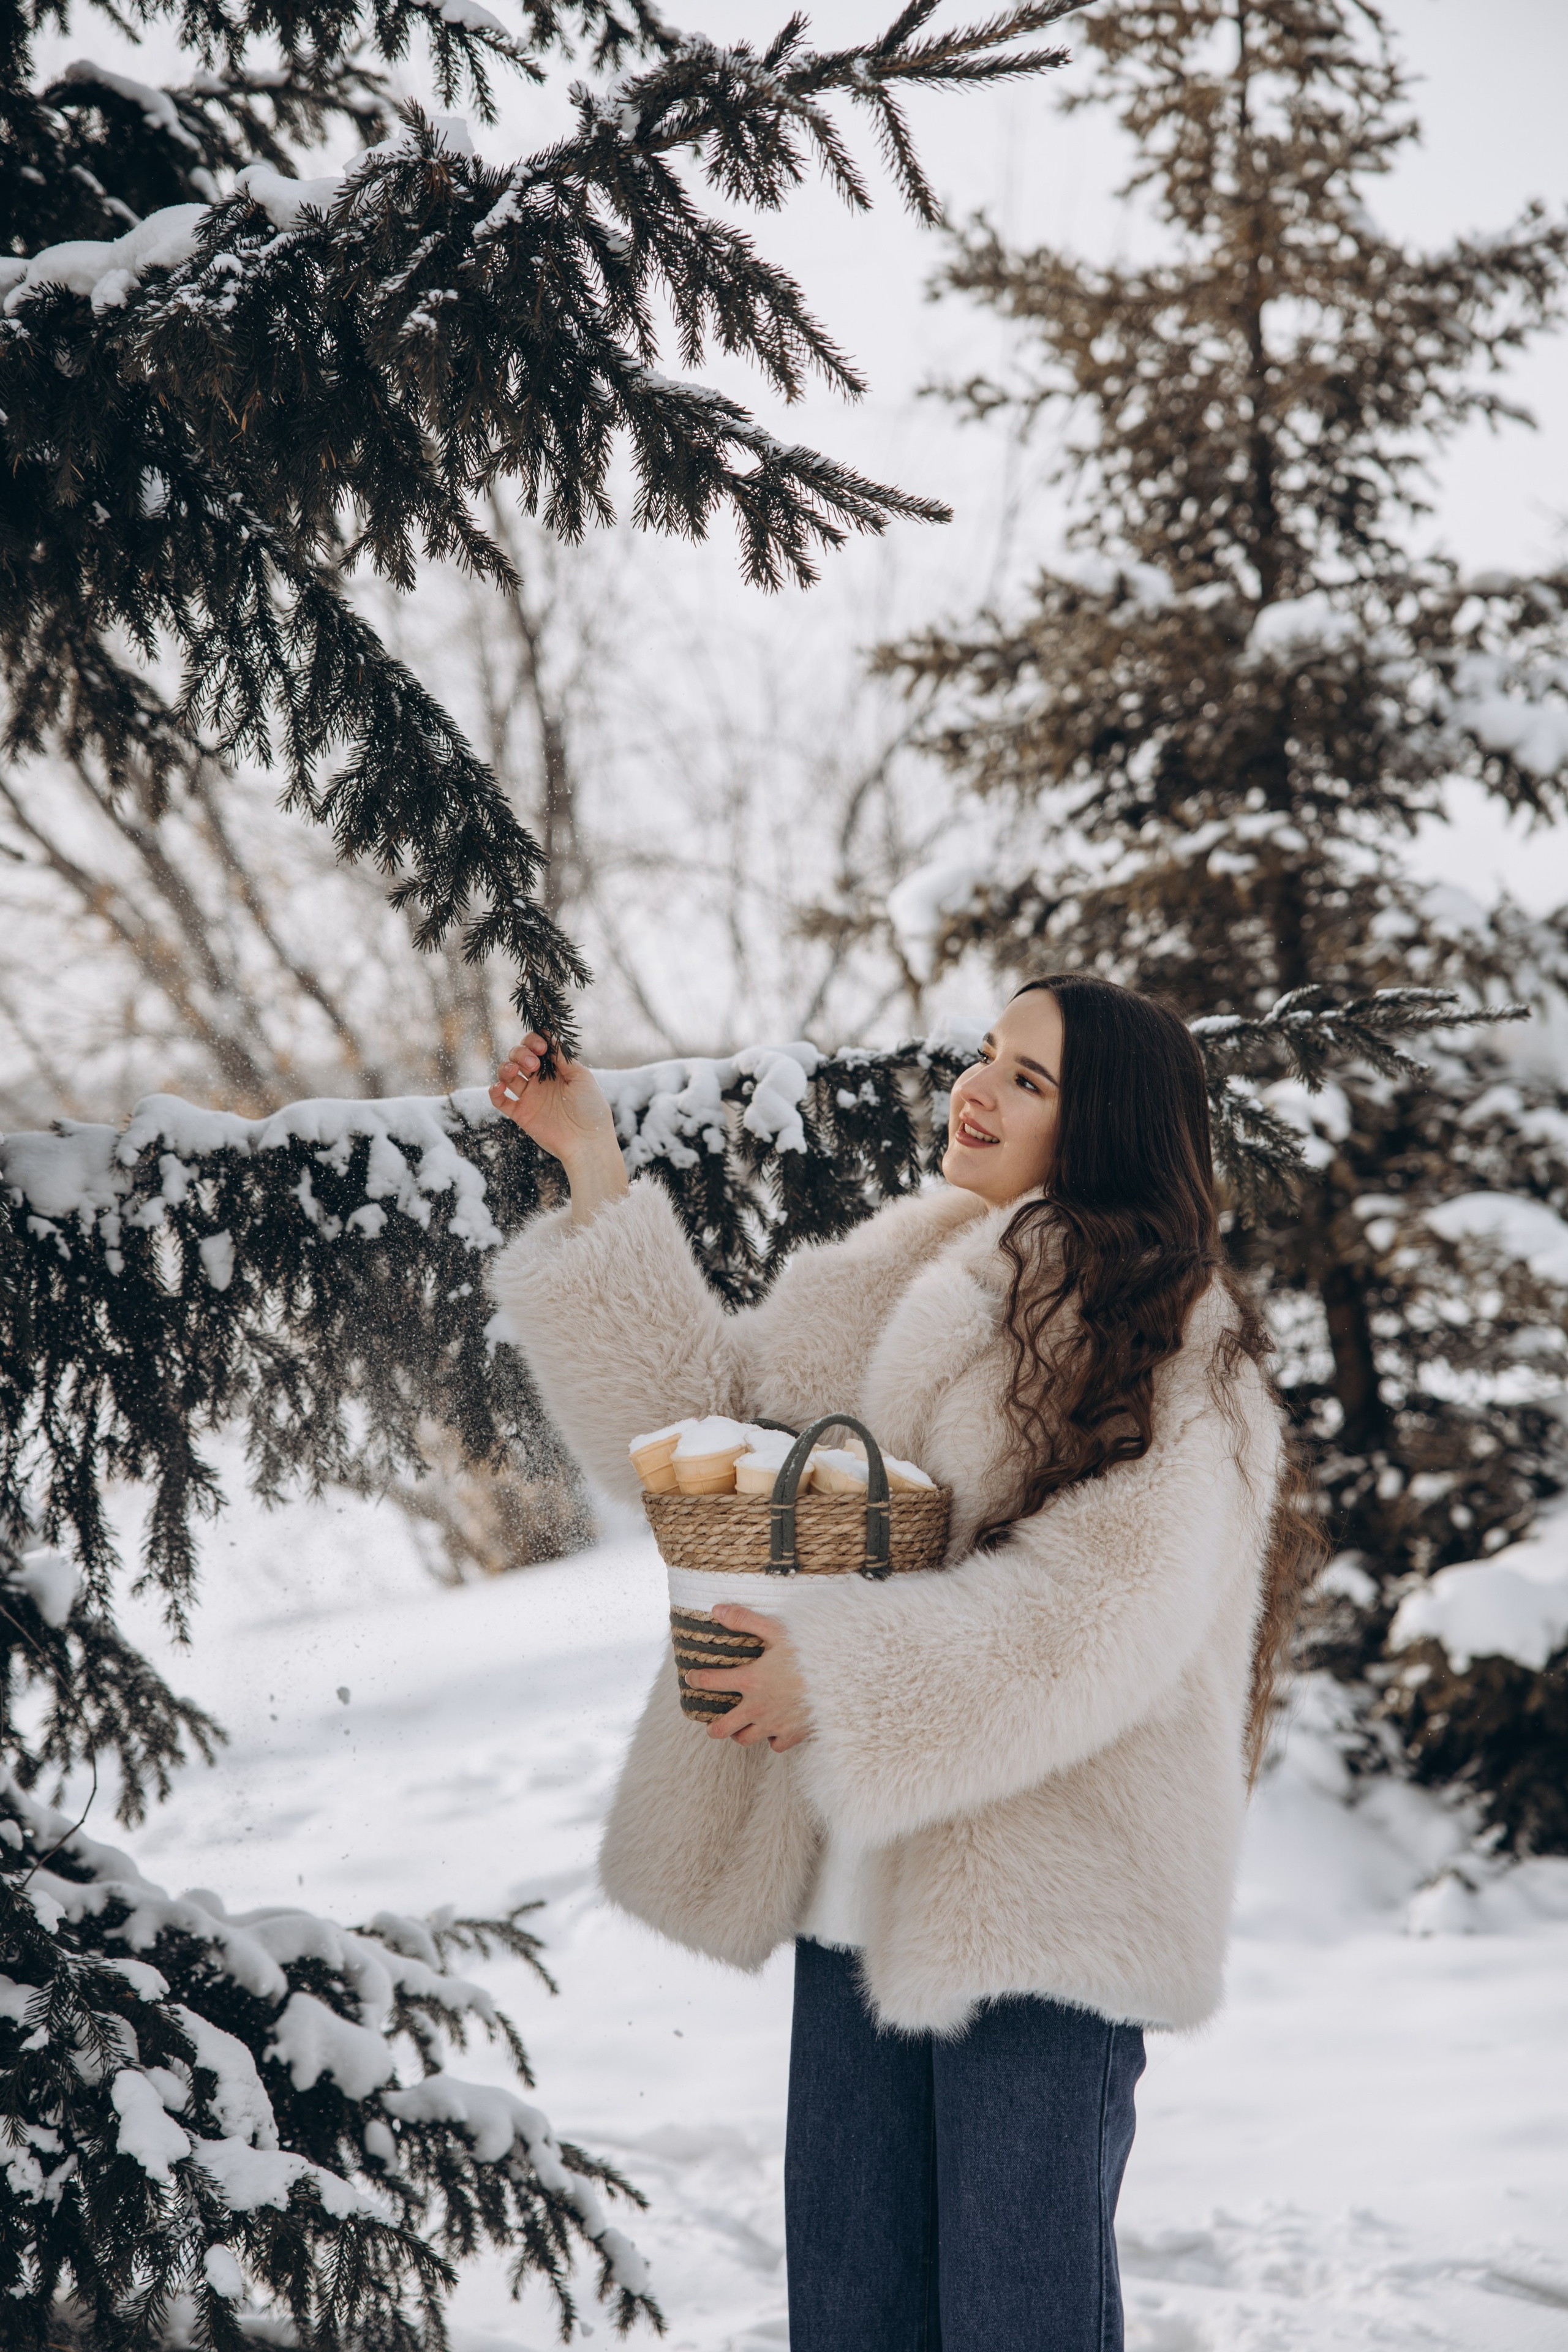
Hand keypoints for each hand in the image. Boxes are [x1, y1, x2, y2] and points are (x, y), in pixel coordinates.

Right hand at [489, 1033, 617, 1169]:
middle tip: (534, 1065)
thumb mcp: (581, 1077)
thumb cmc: (591, 1109)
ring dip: (506, 1067)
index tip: (541, 1046)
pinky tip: (500, 1087)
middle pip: (518, 1057)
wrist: (588, 1141)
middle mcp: (540, 1080)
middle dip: (521, 1053)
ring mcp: (530, 1096)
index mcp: (555, 1069)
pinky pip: (500, 1101)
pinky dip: (494, 1092)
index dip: (533, 1041)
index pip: (536, 1047)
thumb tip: (550, 1036)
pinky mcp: (521, 1114)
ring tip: (516, 1071)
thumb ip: (563, 1059)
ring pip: (506, 1074)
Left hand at [688, 1606, 810, 1749]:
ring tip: (740, 1728)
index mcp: (750, 1681)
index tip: (691, 1678)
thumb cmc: (811, 1652)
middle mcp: (758, 1707)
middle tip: (711, 1724)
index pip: (711, 1683)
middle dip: (713, 1727)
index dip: (697, 1680)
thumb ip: (745, 1620)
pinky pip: (775, 1746)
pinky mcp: (793, 1734)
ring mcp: (775, 1724)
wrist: (843, 1678)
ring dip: (740, 1734)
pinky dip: (771, 1739)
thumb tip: (717, 1609)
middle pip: (722, 1728)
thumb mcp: (777, 1630)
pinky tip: (773, 1730)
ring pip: (746, 1740)